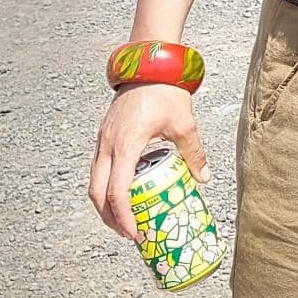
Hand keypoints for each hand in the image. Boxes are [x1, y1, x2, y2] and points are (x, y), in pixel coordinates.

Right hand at [88, 84, 205, 242]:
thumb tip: (203, 178)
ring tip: (124, 218)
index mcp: (125, 146)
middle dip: (109, 218)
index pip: (117, 191)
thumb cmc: (164, 91)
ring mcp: (102, 140)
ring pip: (94, 181)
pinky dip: (106, 186)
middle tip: (128, 233)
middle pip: (97, 193)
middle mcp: (108, 145)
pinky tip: (124, 191)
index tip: (134, 233)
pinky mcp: (104, 136)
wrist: (148, 65)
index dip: (123, 217)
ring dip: (104, 203)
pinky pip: (99, 168)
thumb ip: (193, 152)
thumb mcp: (184, 124)